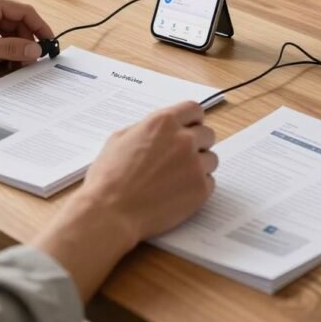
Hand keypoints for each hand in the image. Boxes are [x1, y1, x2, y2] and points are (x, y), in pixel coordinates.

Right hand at [32, 101, 217, 300]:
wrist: (111, 211)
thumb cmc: (109, 177)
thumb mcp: (120, 138)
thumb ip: (146, 129)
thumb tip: (159, 130)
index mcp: (164, 122)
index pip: (194, 110)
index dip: (192, 120)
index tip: (190, 128)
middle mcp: (184, 139)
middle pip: (207, 134)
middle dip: (198, 143)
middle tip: (183, 156)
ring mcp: (194, 164)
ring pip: (211, 159)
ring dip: (199, 165)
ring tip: (178, 177)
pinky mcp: (200, 189)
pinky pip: (209, 182)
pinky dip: (198, 186)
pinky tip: (178, 192)